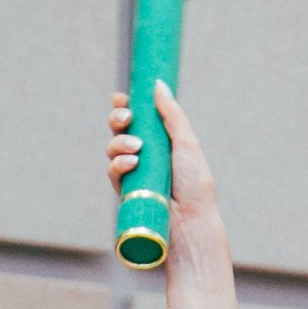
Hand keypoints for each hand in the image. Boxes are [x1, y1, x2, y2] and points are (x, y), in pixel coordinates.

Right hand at [103, 84, 234, 302]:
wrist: (191, 222)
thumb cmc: (195, 186)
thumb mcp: (187, 144)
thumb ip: (172, 115)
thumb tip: (158, 85)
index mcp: (162, 142)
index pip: (138, 119)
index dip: (126, 107)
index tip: (121, 98)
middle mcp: (146, 156)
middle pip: (121, 130)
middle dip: (118, 119)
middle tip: (126, 117)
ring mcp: (134, 174)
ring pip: (113, 148)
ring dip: (119, 142)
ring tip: (136, 148)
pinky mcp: (125, 191)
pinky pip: (112, 171)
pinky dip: (118, 164)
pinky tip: (130, 164)